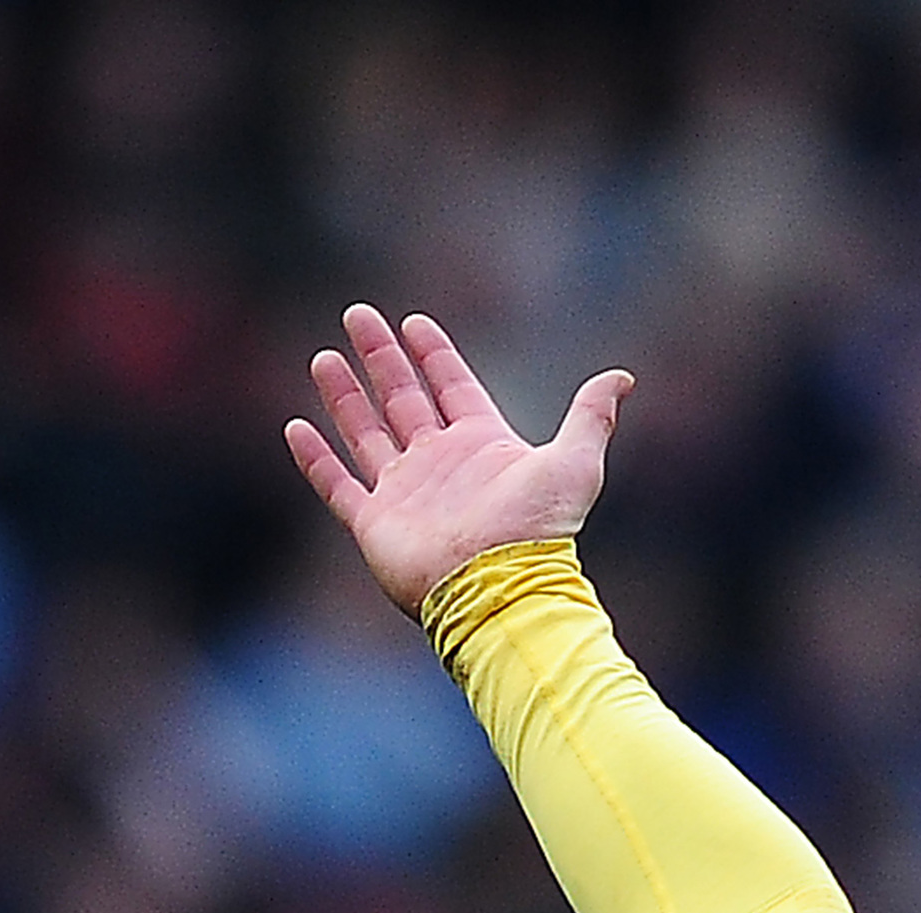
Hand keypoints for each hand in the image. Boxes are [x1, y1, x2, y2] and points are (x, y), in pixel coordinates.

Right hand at [284, 304, 632, 613]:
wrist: (501, 589)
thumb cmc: (539, 530)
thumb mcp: (574, 463)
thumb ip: (591, 416)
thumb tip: (623, 377)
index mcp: (482, 446)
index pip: (452, 387)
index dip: (434, 355)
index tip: (414, 322)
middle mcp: (441, 465)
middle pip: (404, 399)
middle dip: (382, 358)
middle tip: (359, 315)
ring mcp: (406, 493)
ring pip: (367, 433)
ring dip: (345, 396)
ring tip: (325, 356)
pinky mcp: (375, 523)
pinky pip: (336, 484)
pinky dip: (316, 457)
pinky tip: (297, 426)